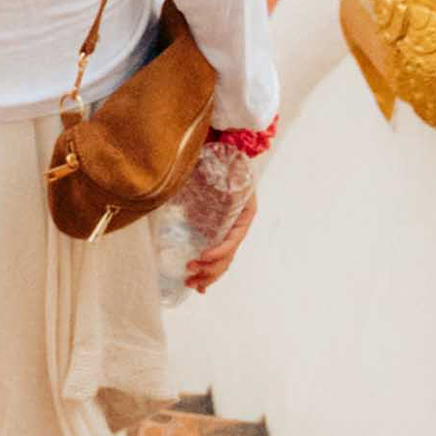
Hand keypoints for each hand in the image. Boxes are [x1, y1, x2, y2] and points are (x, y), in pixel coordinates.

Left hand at [178, 132, 269, 293]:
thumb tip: (221, 178)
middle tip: (190, 273)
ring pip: (221, 261)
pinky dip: (206, 270)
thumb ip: (229, 176)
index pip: (234, 239)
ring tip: (192, 284)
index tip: (202, 256)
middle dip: (210, 269)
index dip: (219, 251)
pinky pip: (213, 255)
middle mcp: (236, 227)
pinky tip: (198, 284)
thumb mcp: (230, 168)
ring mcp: (224, 230)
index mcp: (244, 214)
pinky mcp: (211, 230)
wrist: (222, 151)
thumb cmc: (225, 160)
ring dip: (208, 274)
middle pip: (227, 256)